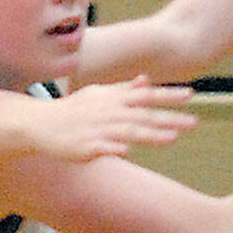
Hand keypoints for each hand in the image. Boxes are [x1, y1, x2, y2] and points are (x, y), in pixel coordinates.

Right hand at [42, 75, 196, 160]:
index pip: (146, 95)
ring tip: (172, 138)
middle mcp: (107, 112)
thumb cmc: (73, 109)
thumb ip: (124, 89)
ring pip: (127, 132)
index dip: (168, 95)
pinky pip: (101, 147)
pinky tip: (126, 152)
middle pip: (142, 115)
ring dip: (150, 135)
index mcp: (112, 99)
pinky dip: (113, 148)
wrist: (39, 123)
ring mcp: (96, 129)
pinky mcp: (84, 146)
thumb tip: (146, 80)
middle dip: (169, 118)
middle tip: (194, 121)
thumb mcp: (98, 94)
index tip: (190, 95)